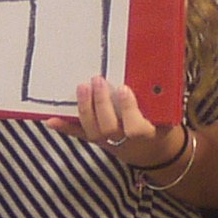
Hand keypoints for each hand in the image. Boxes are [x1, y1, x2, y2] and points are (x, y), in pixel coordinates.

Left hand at [70, 76, 189, 174]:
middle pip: (109, 128)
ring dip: (84, 110)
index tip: (124, 89)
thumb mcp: (166, 113)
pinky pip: (78, 134)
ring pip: (92, 131)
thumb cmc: (159, 125)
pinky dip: (64, 127)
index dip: (128, 109)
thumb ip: (160, 97)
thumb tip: (155, 66)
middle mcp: (125, 141)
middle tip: (98, 81)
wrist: (152, 151)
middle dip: (101, 104)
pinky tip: (51, 119)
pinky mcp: (95, 140)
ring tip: (82, 88)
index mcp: (147, 133)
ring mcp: (108, 142)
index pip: (137, 127)